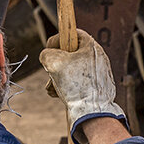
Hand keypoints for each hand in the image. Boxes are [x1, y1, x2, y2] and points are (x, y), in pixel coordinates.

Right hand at [39, 29, 125, 143]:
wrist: (92, 111)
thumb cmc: (76, 84)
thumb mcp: (54, 62)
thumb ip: (47, 54)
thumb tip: (47, 57)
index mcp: (91, 46)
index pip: (71, 33)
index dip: (57, 38)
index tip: (49, 49)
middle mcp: (96, 58)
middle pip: (69, 53)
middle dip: (55, 64)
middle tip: (51, 71)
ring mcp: (96, 73)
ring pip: (70, 70)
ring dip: (57, 78)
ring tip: (54, 88)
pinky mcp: (95, 87)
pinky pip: (76, 82)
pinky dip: (65, 87)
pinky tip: (59, 95)